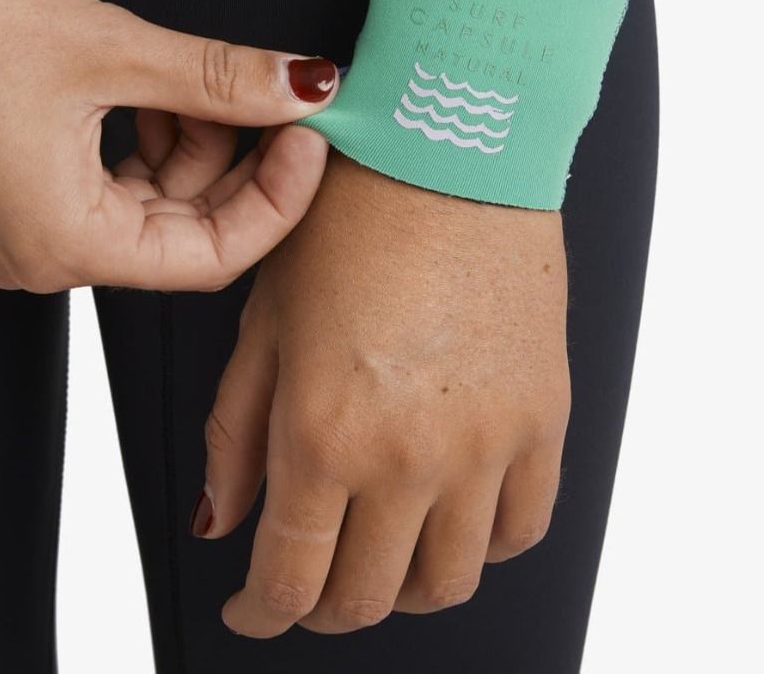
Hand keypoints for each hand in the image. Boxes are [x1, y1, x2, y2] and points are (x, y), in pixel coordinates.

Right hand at [0, 0, 338, 291]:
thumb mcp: (112, 48)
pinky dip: (150, 133)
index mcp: (64, 242)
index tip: (310, 139)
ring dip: (193, 139)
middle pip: (184, 230)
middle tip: (279, 101)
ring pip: (152, 198)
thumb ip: (218, 77)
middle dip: (238, 162)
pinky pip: (113, 176)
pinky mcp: (21, 182)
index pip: (211, 257)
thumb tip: (300, 85)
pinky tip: (161, 83)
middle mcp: (43, 249)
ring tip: (204, 76)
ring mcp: (28, 218)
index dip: (277, 199)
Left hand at [194, 147, 570, 635]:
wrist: (447, 149)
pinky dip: (479, 545)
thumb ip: (237, 432)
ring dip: (400, 586)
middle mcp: (408, 456)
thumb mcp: (265, 317)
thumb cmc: (344, 217)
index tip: (249, 608)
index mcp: (322, 431)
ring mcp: (486, 443)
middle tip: (305, 576)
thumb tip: (220, 523)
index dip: (261, 613)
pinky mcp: (544, 417)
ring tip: (377, 546)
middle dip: (320, 605)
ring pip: (446, 583)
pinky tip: (448, 515)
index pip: (290, 580)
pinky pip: (521, 528)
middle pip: (365, 598)